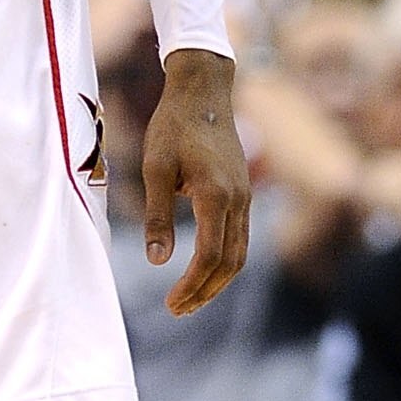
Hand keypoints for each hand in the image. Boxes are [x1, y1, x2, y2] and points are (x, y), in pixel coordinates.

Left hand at [140, 48, 249, 315]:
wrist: (203, 90)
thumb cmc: (172, 125)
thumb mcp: (154, 167)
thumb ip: (157, 215)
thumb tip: (157, 261)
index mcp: (215, 194)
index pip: (210, 255)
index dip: (191, 285)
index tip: (171, 303)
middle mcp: (238, 199)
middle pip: (230, 262)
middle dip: (205, 291)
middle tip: (177, 310)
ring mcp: (245, 196)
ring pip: (240, 253)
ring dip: (217, 281)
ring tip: (190, 298)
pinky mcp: (243, 192)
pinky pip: (240, 237)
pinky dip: (225, 261)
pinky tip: (203, 269)